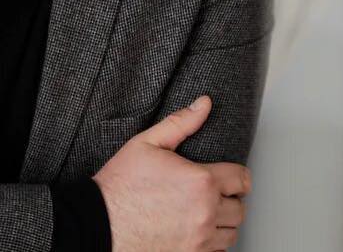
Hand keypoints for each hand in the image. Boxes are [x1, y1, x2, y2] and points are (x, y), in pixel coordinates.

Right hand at [92, 95, 250, 251]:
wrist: (101, 222)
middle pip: (239, 209)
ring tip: (206, 209)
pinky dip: (213, 242)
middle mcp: (204, 214)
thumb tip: (203, 104)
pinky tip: (198, 229)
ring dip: (224, 221)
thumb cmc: (121, 184)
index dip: (238, 174)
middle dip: (231, 198)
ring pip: (231, 234)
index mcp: (200, 182)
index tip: (230, 174)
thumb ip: (181, 122)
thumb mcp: (148, 142)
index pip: (241, 180)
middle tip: (215, 191)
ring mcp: (198, 241)